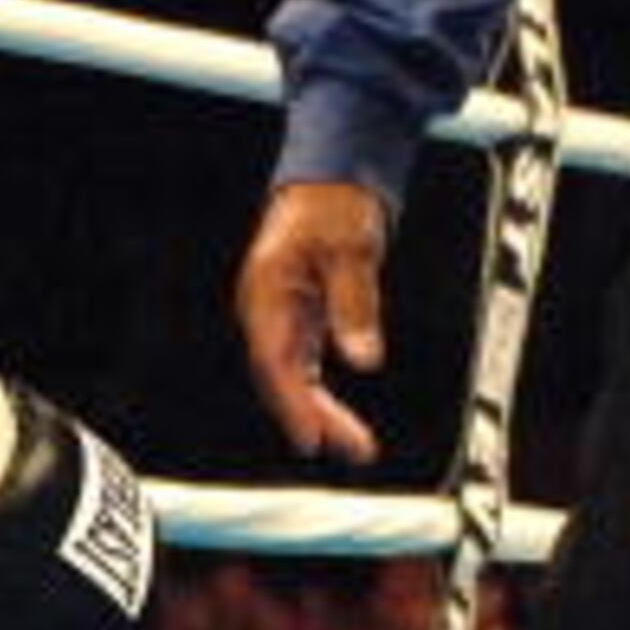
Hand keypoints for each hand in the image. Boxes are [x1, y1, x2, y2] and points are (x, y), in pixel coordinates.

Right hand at [236, 182, 393, 464]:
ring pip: (292, 377)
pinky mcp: (295, 318)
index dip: (293, 404)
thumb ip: (355, 306)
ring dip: (320, 412)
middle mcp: (264, 311)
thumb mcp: (352, 252)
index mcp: (265, 293)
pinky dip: (319, 393)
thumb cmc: (335, 207)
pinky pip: (302, 366)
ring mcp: (277, 317)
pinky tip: (339, 418)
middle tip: (356, 450)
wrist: (328, 179)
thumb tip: (365, 360)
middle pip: (281, 378)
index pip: (275, 361)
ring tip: (356, 445)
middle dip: (314, 418)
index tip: (314, 439)